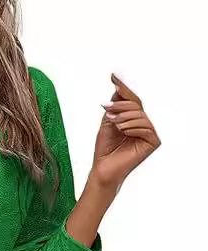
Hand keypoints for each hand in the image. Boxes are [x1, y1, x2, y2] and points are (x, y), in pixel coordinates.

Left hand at [91, 73, 160, 192]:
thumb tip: (118, 86)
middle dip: (121, 104)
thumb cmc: (104, 149)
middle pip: (136, 105)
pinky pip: (146, 127)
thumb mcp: (108, 122)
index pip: (131, 100)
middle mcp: (143, 124)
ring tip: (113, 122)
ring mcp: (149, 133)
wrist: (103, 168)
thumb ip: (115, 105)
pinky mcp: (153, 142)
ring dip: (124, 116)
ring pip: (140, 115)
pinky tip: (123, 131)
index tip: (113, 76)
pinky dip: (132, 127)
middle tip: (106, 107)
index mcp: (133, 119)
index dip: (123, 87)